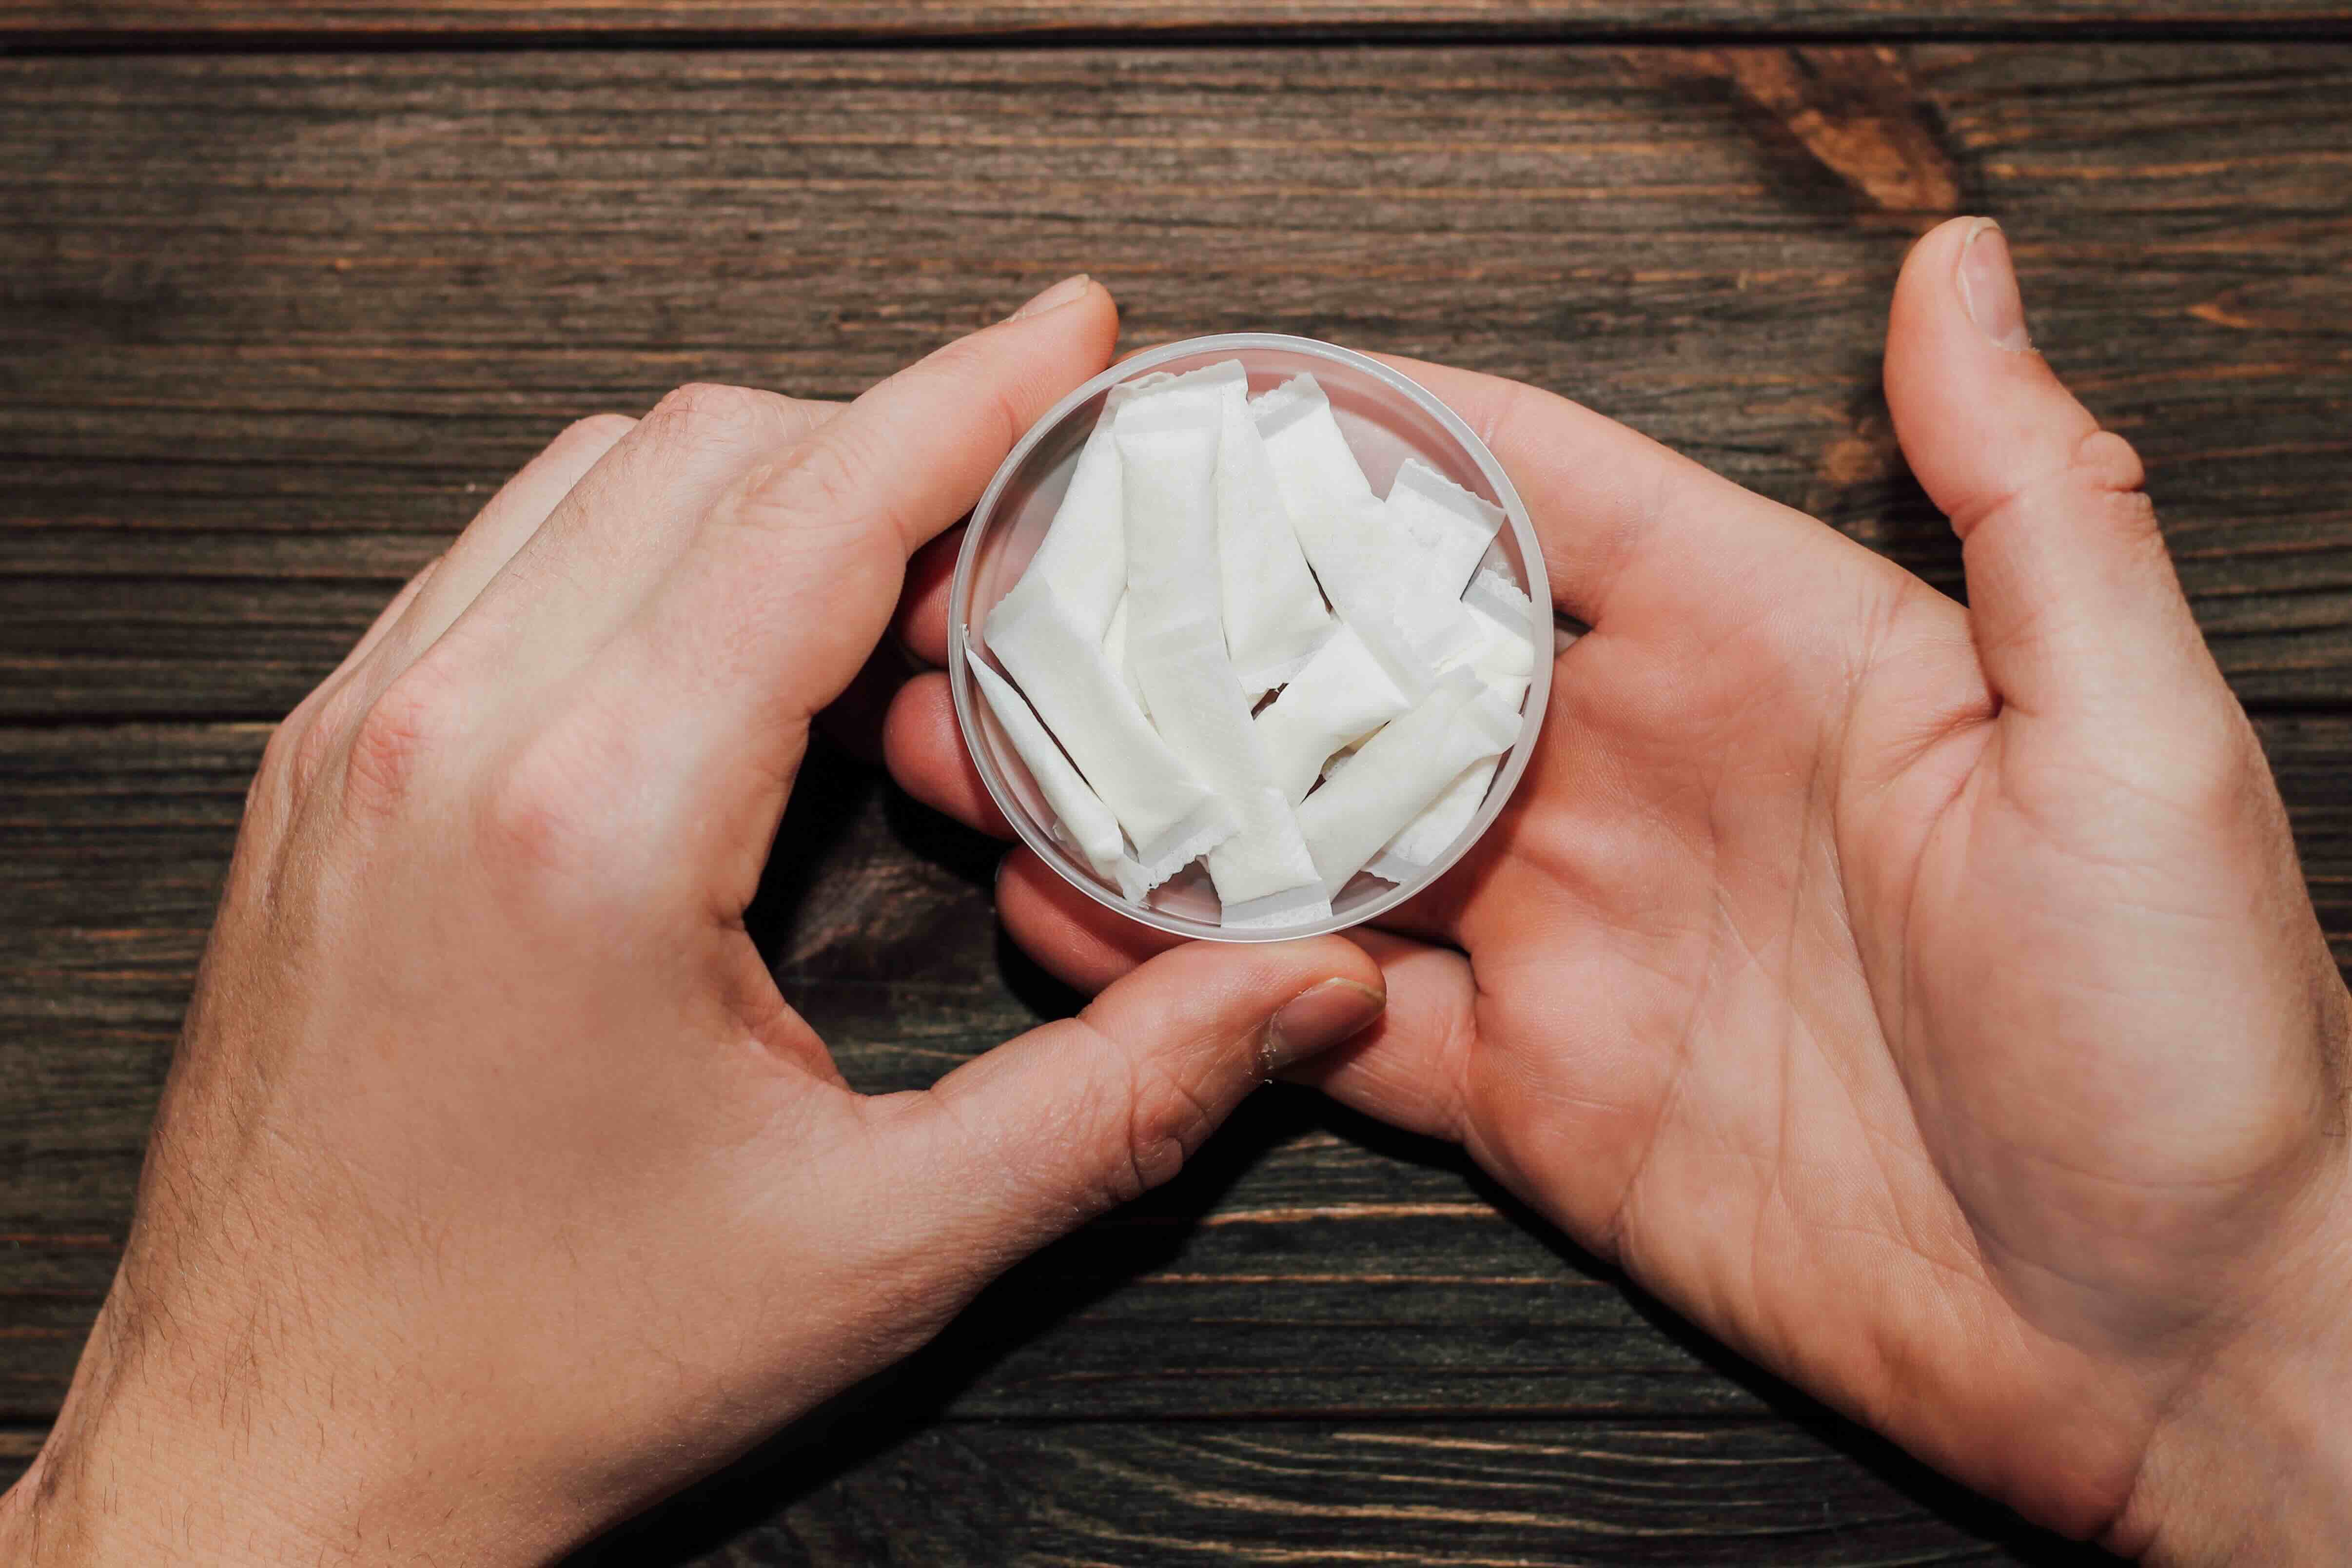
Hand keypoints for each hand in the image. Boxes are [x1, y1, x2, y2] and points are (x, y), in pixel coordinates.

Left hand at [0, 277, 1386, 1565]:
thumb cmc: (547, 1360)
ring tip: (887, 593)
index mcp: (592, 823)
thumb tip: (1306, 989)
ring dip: (761, 489)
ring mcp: (359, 740)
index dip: (967, 393)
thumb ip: (1121, 1100)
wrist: (280, 1452)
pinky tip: (724, 653)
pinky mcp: (319, 775)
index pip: (813, 511)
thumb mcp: (881, 1249)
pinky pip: (500, 562)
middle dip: (888, 446)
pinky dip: (640, 548)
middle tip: (1013, 537)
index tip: (1069, 327)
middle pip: (707, 452)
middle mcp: (447, 736)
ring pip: (592, 479)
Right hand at [887, 222, 2351, 1561]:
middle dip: (1196, 617)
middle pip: (1372, 664)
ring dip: (1158, 796)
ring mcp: (1569, 937)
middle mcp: (1639, 774)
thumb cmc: (2200, 1035)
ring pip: (1318, 837)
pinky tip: (1085, 934)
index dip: (1372, 430)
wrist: (2177, 1339)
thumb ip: (2030, 497)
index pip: (1531, 494)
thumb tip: (1964, 267)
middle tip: (1027, 582)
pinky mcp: (1534, 1091)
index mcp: (1768, 649)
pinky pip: (1332, 1018)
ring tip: (988, 747)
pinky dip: (1206, 982)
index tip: (1205, 391)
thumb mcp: (2134, 736)